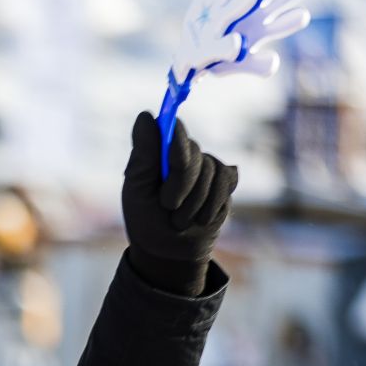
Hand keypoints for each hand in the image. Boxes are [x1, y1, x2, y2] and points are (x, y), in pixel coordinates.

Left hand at [122, 111, 236, 296]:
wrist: (169, 249)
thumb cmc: (146, 218)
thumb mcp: (138, 190)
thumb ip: (144, 155)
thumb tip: (145, 115)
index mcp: (158, 152)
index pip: (172, 132)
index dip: (176, 141)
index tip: (173, 148)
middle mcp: (184, 152)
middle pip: (192, 157)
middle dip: (180, 187)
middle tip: (168, 207)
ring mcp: (206, 164)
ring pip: (211, 171)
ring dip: (194, 202)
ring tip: (180, 218)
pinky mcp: (225, 179)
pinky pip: (227, 181)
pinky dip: (212, 204)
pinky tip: (201, 216)